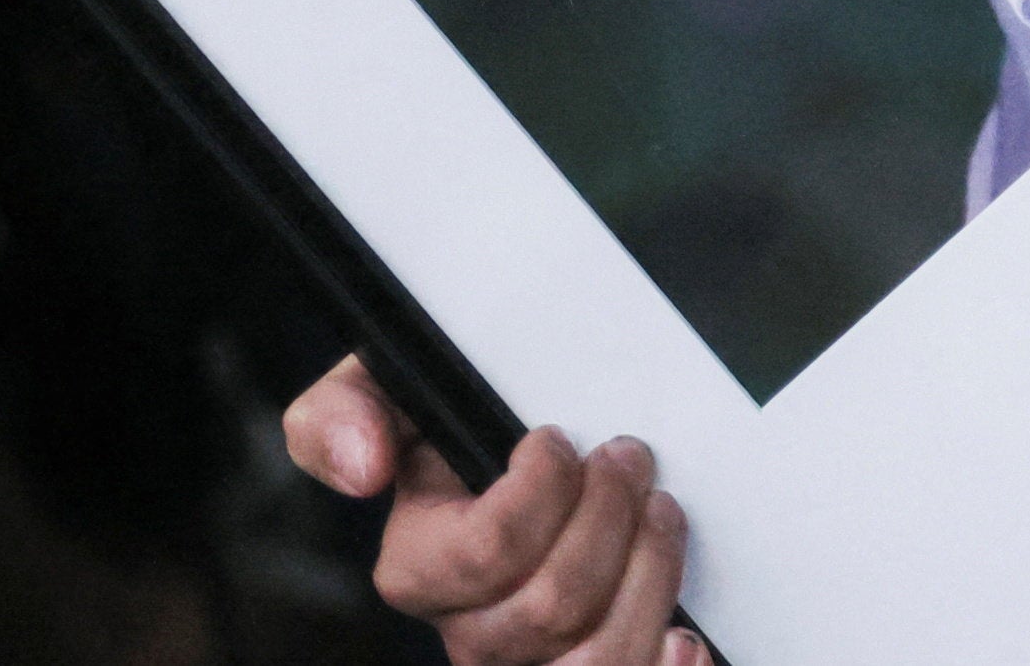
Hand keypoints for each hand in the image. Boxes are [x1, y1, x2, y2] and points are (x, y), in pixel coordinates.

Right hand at [282, 356, 695, 665]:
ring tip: (661, 512)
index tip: (556, 439)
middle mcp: (473, 630)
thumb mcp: (384, 390)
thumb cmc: (451, 421)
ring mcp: (534, 660)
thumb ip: (344, 412)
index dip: (536, 491)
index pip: (483, 554)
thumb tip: (360, 467)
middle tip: (628, 458)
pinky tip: (685, 634)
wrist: (514, 440)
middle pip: (549, 606)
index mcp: (418, 570)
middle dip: (605, 518)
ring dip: (648, 573)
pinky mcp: (591, 660)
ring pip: (596, 657)